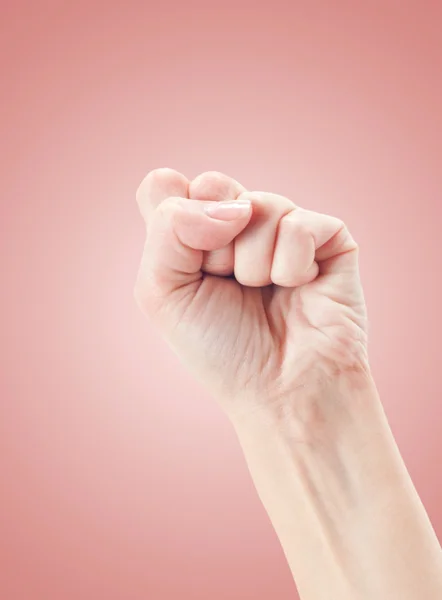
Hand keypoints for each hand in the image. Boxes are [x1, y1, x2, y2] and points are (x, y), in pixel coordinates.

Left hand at [134, 169, 368, 417]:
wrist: (281, 391)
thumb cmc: (221, 348)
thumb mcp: (163, 292)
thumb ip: (168, 228)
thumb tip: (232, 205)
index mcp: (194, 235)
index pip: (165, 186)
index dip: (172, 220)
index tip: (187, 265)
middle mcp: (237, 224)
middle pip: (211, 184)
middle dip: (212, 245)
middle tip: (225, 281)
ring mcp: (282, 227)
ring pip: (257, 204)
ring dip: (252, 264)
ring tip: (263, 291)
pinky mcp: (327, 236)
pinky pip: (300, 224)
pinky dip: (291, 266)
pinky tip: (298, 287)